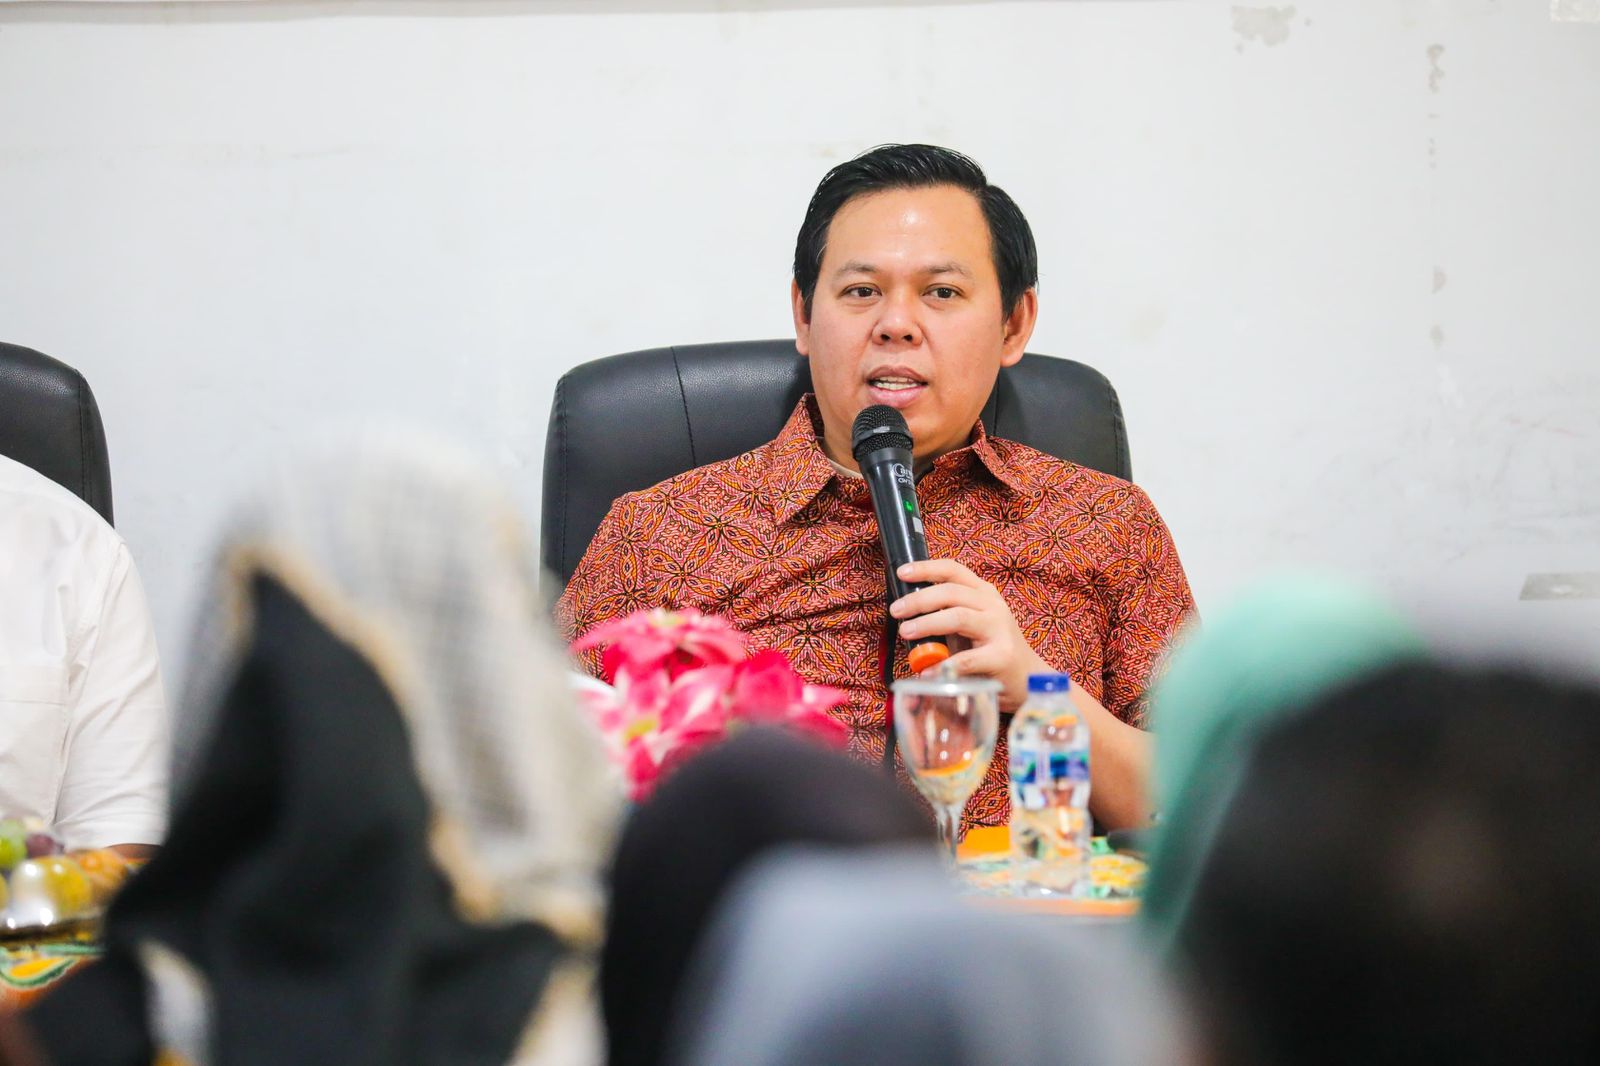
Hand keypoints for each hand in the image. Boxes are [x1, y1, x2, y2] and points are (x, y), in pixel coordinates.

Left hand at [890, 559, 1048, 711]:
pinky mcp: (1001, 657)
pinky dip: (944, 664)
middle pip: (951, 592)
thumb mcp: (970, 623)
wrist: (1027, 677)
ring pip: (958, 617)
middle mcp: (992, 606)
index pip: (953, 571)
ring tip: (906, 631)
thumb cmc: (990, 648)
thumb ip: (945, 613)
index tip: (901, 573)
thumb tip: (905, 610)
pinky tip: (927, 670)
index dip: (926, 568)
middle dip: (919, 599)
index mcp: (983, 593)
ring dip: (928, 623)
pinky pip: (967, 658)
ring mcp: (999, 629)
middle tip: (896, 611)